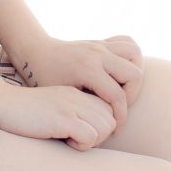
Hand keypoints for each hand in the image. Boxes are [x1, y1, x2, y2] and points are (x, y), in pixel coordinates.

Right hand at [0, 81, 119, 150]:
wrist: (1, 102)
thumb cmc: (24, 112)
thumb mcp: (53, 106)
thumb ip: (73, 113)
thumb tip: (93, 132)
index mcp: (78, 93)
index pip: (109, 110)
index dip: (100, 126)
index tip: (82, 133)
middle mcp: (79, 97)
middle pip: (112, 120)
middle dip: (101, 135)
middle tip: (78, 139)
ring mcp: (72, 106)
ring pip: (106, 127)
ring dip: (93, 140)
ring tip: (71, 140)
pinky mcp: (63, 118)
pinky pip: (90, 136)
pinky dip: (81, 145)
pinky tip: (64, 141)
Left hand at [16, 34, 144, 131]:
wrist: (35, 52)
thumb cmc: (43, 79)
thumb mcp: (62, 97)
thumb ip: (85, 107)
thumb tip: (106, 123)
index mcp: (87, 69)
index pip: (118, 96)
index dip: (121, 116)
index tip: (116, 129)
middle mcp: (97, 54)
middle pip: (134, 74)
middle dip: (132, 95)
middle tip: (119, 107)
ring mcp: (100, 45)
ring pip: (135, 54)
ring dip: (134, 73)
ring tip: (123, 88)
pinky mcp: (101, 42)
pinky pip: (127, 42)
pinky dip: (130, 56)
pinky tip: (121, 71)